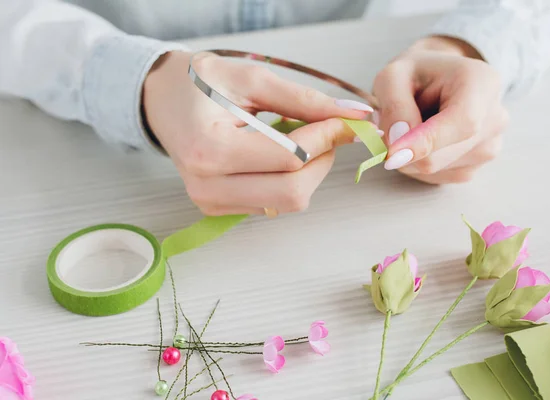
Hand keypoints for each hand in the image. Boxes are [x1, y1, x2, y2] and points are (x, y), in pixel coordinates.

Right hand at [142, 51, 372, 215]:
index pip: (289, 157)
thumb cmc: (201, 84)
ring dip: (308, 170)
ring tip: (295, 136)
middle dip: (322, 160)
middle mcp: (207, 186)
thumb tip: (355, 115)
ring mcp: (210, 202)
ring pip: (288, 201)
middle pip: (294, 192)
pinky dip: (289, 178)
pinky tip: (275, 154)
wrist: (161, 101)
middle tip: (325, 130)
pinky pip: (273, 203)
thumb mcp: (252, 79)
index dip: (327, 137)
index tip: (347, 119)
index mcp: (210, 149)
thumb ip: (305, 100)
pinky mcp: (217, 209)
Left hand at [373, 36, 508, 183]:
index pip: (463, 121)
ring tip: (412, 126)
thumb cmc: (416, 75)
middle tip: (387, 127)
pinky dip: (418, 163)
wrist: (436, 81)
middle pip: (441, 155)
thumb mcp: (394, 76)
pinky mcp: (476, 166)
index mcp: (482, 82)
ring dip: (409, 155)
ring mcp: (490, 146)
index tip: (393, 153)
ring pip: (435, 169)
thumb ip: (394, 106)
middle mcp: (495, 117)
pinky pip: (437, 176)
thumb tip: (399, 142)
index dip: (427, 141)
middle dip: (404, 149)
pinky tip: (421, 141)